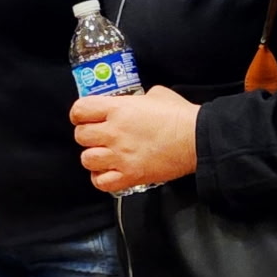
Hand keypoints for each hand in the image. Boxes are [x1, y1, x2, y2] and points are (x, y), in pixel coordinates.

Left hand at [71, 85, 199, 193]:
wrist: (196, 139)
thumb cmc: (179, 115)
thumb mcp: (155, 94)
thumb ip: (137, 98)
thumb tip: (132, 102)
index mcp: (118, 109)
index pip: (79, 110)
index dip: (80, 114)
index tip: (86, 116)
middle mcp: (114, 132)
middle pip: (80, 136)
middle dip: (87, 135)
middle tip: (98, 135)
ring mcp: (120, 156)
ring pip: (86, 160)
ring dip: (94, 157)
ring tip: (105, 154)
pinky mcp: (130, 176)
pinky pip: (101, 182)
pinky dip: (101, 178)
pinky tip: (110, 171)